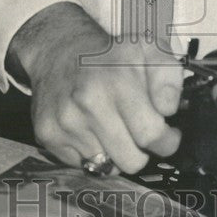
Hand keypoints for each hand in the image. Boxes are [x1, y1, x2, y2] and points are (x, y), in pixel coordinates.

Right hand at [6, 2, 182, 172]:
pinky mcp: (48, 135)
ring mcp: (66, 122)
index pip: (152, 135)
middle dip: (143, 150)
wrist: (59, 49)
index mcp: (119, 82)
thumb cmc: (111, 55)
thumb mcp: (150, 50)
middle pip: (132, 161)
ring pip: (108, 167)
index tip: (168, 135)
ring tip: (114, 126)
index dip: (167, 140)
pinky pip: (82, 165)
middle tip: (140, 132)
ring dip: (116, 152)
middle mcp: (89, 104)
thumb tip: (168, 110)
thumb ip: (169, 80)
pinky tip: (91, 129)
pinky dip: (92, 152)